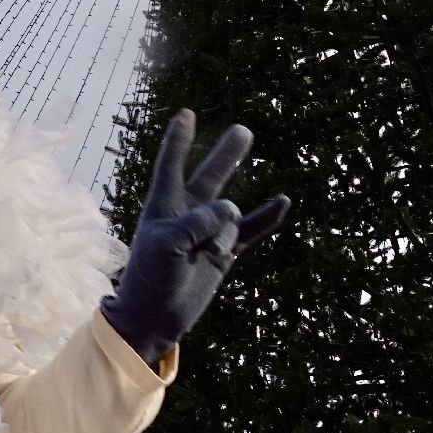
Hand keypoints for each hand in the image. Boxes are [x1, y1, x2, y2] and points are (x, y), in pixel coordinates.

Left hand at [100, 109, 290, 365]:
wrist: (154, 317)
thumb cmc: (150, 278)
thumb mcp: (166, 245)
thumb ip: (197, 223)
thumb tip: (231, 210)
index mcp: (164, 207)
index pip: (172, 167)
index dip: (179, 142)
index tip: (187, 114)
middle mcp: (187, 215)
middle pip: (210, 177)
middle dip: (226, 155)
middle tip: (243, 131)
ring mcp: (208, 233)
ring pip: (230, 211)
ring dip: (234, 206)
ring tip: (225, 230)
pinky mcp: (224, 253)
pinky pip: (250, 230)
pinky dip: (266, 218)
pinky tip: (282, 202)